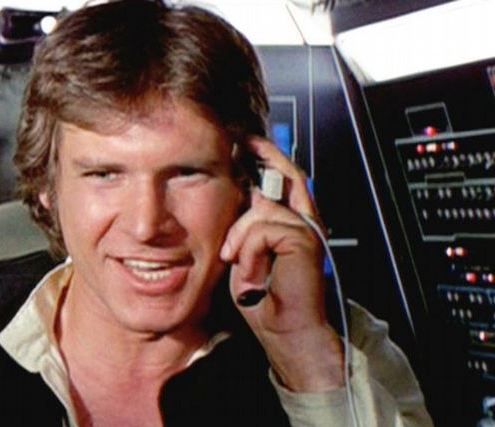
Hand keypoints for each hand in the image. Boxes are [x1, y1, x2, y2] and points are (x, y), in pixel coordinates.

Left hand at [220, 137, 343, 391]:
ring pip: (262, 209)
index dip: (267, 157)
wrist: (285, 328)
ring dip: (239, 236)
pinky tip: (251, 268)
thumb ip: (248, 226)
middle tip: (241, 142)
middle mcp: (304, 221)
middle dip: (265, 156)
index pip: (284, 180)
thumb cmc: (264, 296)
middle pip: (286, 175)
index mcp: (291, 223)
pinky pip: (262, 228)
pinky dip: (248, 248)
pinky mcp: (304, 239)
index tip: (245, 141)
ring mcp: (307, 228)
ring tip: (234, 259)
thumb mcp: (247, 252)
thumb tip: (244, 196)